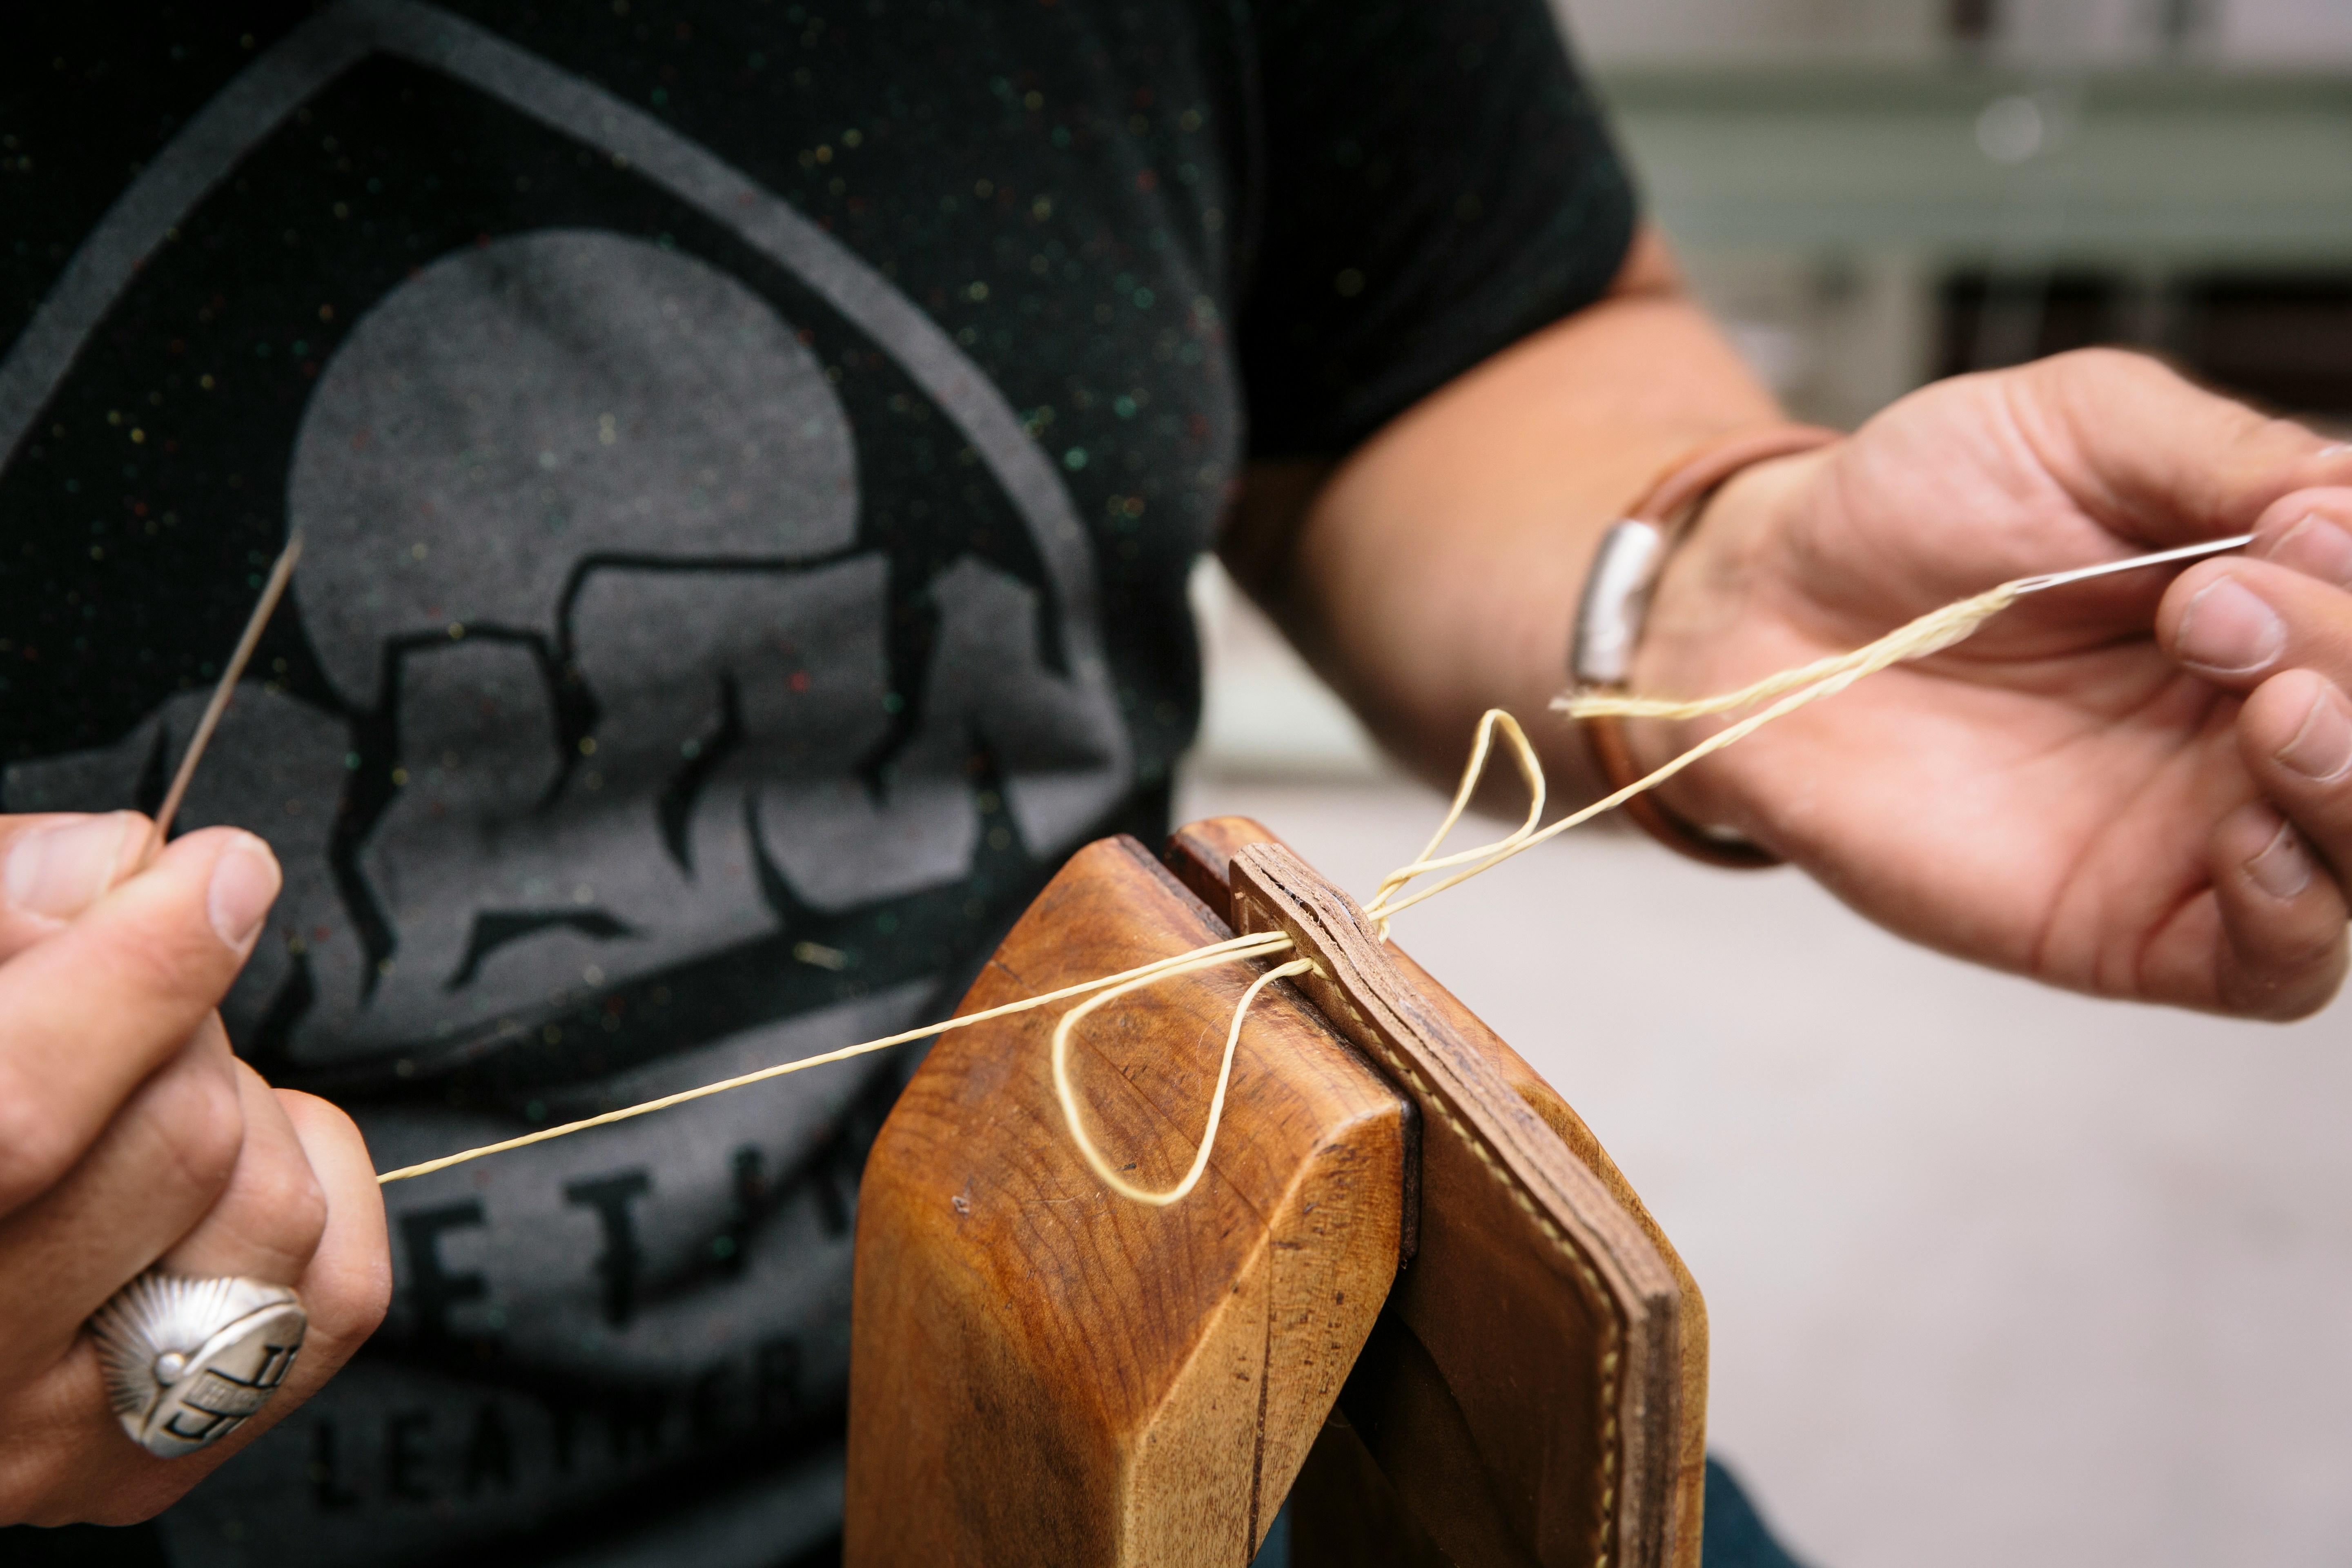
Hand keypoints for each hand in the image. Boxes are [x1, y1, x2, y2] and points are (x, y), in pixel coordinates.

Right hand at [0, 815, 389, 1524]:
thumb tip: (122, 864)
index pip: (21, 1106)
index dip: (142, 973)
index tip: (220, 874)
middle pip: (179, 1135)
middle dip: (191, 1030)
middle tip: (144, 1007)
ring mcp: (53, 1435)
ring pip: (271, 1210)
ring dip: (249, 1114)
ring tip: (159, 1099)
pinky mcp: (152, 1464)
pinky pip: (338, 1293)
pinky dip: (313, 1193)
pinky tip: (227, 1175)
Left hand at [1641, 349, 2351, 1017]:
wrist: (1768, 601)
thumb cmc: (1915, 503)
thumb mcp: (2079, 425)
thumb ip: (2228, 456)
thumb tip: (2348, 507)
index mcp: (2286, 603)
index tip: (2298, 530)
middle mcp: (2265, 723)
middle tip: (2219, 608)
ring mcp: (2206, 833)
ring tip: (2275, 706)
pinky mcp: (2126, 924)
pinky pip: (2274, 965)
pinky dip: (2297, 911)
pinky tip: (2250, 836)